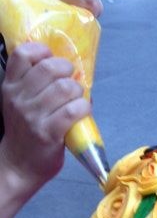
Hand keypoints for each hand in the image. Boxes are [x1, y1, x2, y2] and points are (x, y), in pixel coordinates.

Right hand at [0, 42, 89, 209]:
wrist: (19, 166)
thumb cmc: (26, 131)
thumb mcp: (20, 103)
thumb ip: (35, 85)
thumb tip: (68, 69)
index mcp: (10, 87)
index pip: (22, 54)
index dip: (43, 52)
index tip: (52, 60)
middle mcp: (19, 99)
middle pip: (49, 68)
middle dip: (68, 70)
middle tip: (71, 82)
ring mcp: (32, 116)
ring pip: (65, 88)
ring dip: (78, 92)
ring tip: (77, 100)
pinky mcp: (48, 133)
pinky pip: (73, 110)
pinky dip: (84, 108)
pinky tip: (82, 112)